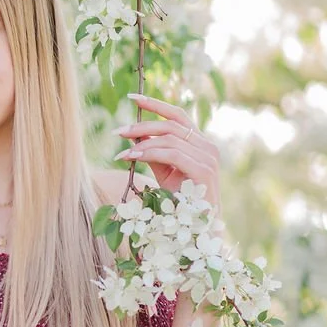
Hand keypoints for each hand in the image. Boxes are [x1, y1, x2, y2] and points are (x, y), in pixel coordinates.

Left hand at [112, 93, 220, 209]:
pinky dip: (150, 154)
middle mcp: (207, 147)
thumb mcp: (164, 172)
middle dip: (141, 126)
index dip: (155, 105)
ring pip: (170, 139)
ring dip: (142, 143)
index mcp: (199, 143)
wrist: (198, 228)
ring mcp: (209, 158)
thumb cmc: (181, 201)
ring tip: (122, 152)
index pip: (177, 115)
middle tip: (118, 132)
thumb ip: (153, 152)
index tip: (132, 98)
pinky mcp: (204, 171)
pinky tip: (133, 158)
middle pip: (170, 125)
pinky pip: (173, 154)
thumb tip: (133, 137)